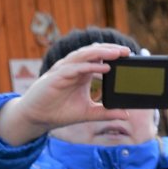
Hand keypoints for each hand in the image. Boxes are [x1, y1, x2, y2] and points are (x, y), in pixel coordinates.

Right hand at [0, 43, 132, 144]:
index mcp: (82, 73)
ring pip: (84, 56)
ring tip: (117, 54)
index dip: (112, 56)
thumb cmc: (60, 112)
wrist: (38, 118)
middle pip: (93, 53)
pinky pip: (75, 68)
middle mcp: (74, 68)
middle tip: (126, 51)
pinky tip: (103, 67)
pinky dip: (89, 66)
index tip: (128, 57)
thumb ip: (106, 112)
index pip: (99, 58)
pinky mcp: (57, 77)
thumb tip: (126, 114)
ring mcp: (64, 70)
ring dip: (101, 53)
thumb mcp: (89, 113)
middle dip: (110, 50)